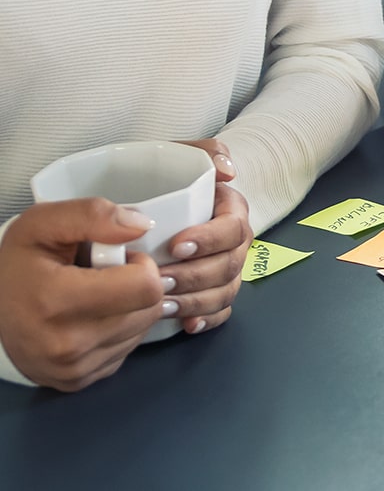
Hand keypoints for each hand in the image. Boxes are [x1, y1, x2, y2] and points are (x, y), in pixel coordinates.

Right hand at [0, 200, 166, 390]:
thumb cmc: (19, 263)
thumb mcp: (44, 223)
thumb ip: (94, 215)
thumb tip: (142, 226)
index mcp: (58, 302)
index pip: (147, 287)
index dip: (142, 265)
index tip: (118, 257)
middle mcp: (67, 345)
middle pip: (150, 310)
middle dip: (138, 285)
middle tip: (105, 275)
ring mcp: (72, 369)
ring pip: (142, 331)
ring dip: (131, 308)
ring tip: (96, 295)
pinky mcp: (77, 382)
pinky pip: (126, 350)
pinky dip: (119, 331)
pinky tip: (92, 317)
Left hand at [169, 138, 251, 333]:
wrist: (140, 208)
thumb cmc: (162, 181)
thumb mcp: (180, 156)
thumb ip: (206, 153)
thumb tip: (228, 172)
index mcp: (232, 210)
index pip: (234, 227)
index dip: (209, 239)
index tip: (175, 245)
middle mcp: (234, 242)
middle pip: (230, 265)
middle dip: (196, 276)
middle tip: (160, 280)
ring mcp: (227, 269)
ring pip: (226, 291)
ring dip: (196, 301)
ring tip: (162, 304)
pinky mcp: (214, 293)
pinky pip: (221, 312)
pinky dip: (206, 320)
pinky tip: (185, 324)